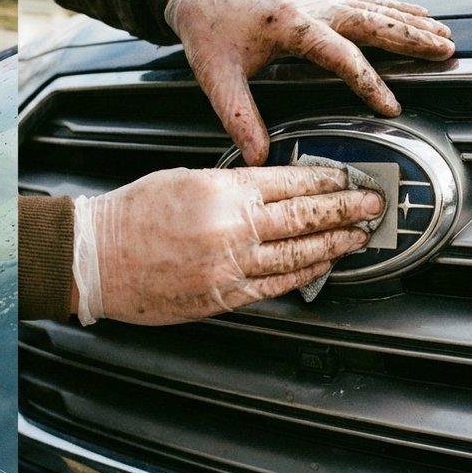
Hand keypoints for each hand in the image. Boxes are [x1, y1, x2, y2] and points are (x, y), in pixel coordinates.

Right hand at [71, 166, 382, 324]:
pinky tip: (323, 265)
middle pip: (306, 216)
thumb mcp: (184, 179)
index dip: (327, 179)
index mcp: (222, 190)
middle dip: (347, 208)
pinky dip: (305, 274)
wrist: (97, 259)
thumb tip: (272, 187)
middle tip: (374, 203)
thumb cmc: (131, 216)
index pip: (291, 181)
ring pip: (300, 254)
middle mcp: (232, 227)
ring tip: (359, 235)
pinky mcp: (224, 296)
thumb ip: (230, 183)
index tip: (349, 176)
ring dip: (336, 244)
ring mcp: (231, 266)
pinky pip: (277, 285)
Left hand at [165, 0, 454, 164]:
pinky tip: (418, 18)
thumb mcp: (216, 76)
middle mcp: (311, 4)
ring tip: (446, 37)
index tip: (391, 107)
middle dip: (410, 38)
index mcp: (288, 23)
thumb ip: (238, 116)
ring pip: (374, 9)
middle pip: (370, 21)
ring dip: (411, 23)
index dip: (367, 82)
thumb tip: (258, 156)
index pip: (339, 55)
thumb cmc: (208, 31)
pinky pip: (365, 3)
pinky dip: (395, 11)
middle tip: (446, 51)